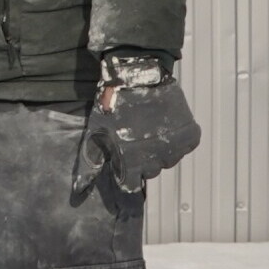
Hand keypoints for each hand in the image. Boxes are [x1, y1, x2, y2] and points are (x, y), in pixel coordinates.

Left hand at [79, 57, 203, 194]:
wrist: (137, 79)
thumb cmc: (112, 107)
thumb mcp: (96, 135)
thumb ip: (90, 164)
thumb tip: (79, 189)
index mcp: (132, 164)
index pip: (132, 185)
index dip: (128, 173)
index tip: (125, 160)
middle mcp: (156, 161)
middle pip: (151, 171)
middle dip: (144, 160)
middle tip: (138, 139)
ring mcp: (175, 149)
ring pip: (169, 159)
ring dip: (162, 149)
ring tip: (152, 129)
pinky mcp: (189, 135)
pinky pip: (186, 145)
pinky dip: (180, 138)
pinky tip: (168, 125)